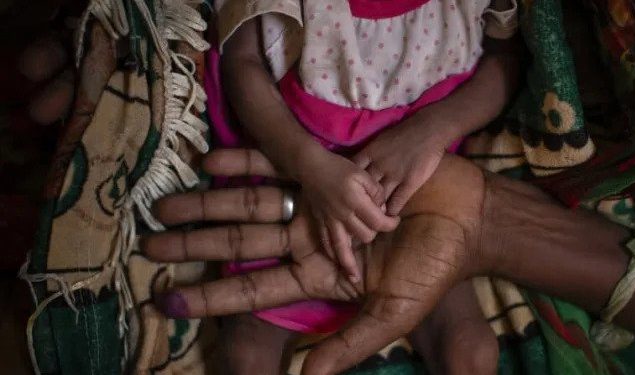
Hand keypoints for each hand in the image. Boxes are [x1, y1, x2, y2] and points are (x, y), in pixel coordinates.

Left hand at [142, 150, 492, 374]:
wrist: (467, 217)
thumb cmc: (434, 268)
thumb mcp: (392, 314)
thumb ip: (348, 344)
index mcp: (318, 276)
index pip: (252, 287)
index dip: (209, 297)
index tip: (166, 301)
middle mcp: (307, 239)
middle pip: (240, 241)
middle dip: (194, 245)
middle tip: (149, 244)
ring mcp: (314, 203)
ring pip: (250, 200)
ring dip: (208, 201)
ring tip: (165, 203)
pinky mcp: (330, 170)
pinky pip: (281, 162)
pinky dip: (247, 160)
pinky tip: (211, 158)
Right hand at [297, 149, 398, 281]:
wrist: (311, 167)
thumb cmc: (339, 168)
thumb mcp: (362, 173)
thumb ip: (376, 191)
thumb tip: (383, 208)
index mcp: (355, 202)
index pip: (379, 222)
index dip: (391, 223)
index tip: (395, 220)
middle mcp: (343, 215)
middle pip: (365, 236)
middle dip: (375, 233)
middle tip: (378, 227)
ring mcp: (330, 221)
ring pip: (343, 248)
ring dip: (349, 264)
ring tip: (355, 279)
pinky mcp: (320, 222)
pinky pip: (326, 244)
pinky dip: (333, 255)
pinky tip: (338, 264)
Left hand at [353, 117, 447, 215]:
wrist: (429, 129)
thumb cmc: (404, 133)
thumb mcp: (379, 141)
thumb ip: (368, 155)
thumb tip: (355, 168)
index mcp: (370, 154)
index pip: (351, 174)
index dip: (348, 186)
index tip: (346, 195)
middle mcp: (379, 166)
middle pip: (363, 189)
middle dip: (358, 202)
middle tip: (355, 213)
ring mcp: (395, 175)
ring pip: (379, 199)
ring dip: (375, 211)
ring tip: (372, 219)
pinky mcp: (410, 182)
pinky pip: (397, 202)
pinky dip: (392, 211)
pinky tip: (390, 217)